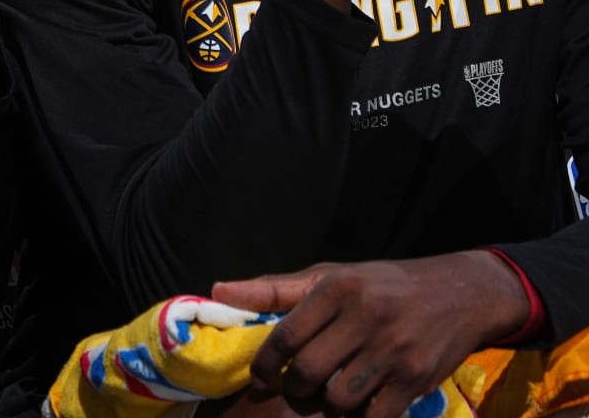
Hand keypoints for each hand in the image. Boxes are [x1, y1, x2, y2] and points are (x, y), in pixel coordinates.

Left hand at [210, 250, 530, 417]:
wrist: (461, 293)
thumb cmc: (383, 284)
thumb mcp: (331, 275)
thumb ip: (275, 289)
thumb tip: (218, 291)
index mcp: (338, 288)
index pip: (285, 334)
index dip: (264, 363)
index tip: (259, 377)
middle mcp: (365, 317)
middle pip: (308, 372)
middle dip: (292, 390)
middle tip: (293, 390)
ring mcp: (394, 351)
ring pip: (339, 399)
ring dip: (325, 406)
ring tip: (325, 396)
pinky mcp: (418, 379)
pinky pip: (376, 415)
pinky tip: (357, 407)